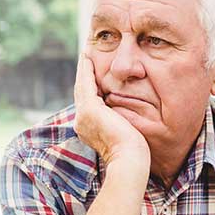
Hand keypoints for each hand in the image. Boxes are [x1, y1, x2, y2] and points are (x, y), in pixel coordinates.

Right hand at [73, 53, 149, 169]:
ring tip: (85, 55)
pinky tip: (87, 58)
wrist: (129, 159)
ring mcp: (83, 116)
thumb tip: (128, 114)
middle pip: (81, 92)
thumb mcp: (124, 133)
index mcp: (88, 128)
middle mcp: (81, 121)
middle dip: (83, 76)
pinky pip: (86, 83)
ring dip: (83, 70)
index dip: (88, 87)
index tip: (91, 74)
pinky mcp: (90, 109)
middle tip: (85, 58)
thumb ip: (120, 121)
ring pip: (81, 86)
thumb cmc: (133, 151)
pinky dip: (86, 70)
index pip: (87, 103)